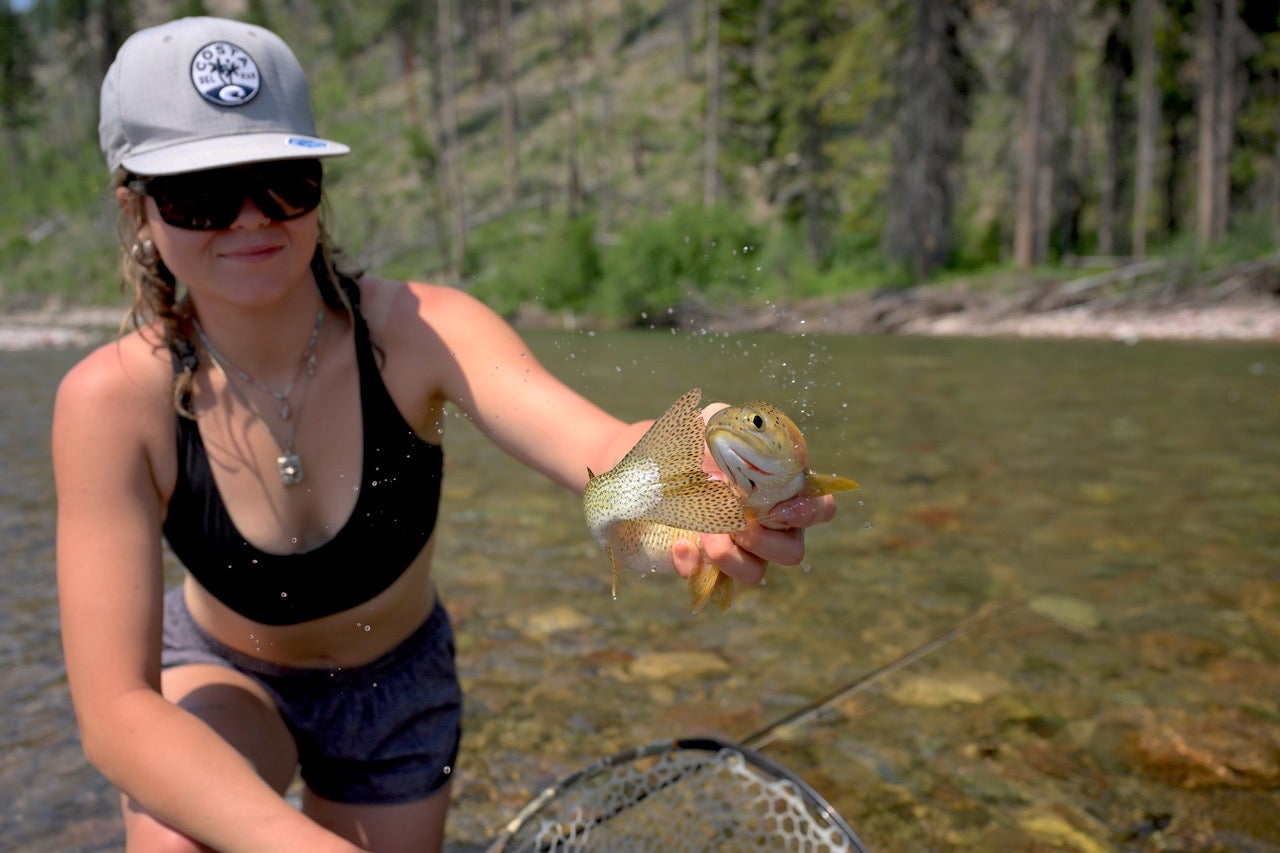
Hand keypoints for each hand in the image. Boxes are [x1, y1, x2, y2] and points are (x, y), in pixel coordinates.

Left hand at [671, 399, 838, 584]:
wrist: (646, 466)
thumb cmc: (691, 442)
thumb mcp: (715, 423)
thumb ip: (741, 426)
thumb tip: (754, 432)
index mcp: (779, 489)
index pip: (819, 508)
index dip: (810, 512)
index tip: (780, 507)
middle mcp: (764, 524)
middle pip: (792, 550)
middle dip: (768, 542)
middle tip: (740, 525)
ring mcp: (735, 547)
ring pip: (755, 572)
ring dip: (735, 558)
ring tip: (707, 536)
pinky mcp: (702, 563)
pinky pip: (708, 580)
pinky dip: (696, 566)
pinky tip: (680, 546)